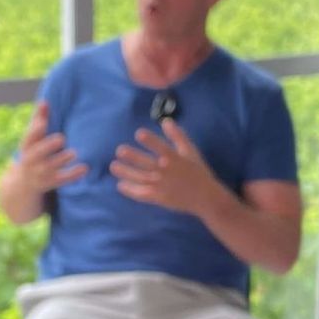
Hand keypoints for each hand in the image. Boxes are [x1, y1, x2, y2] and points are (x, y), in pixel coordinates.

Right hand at [10, 103, 85, 195]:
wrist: (24, 184)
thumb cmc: (32, 153)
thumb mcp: (32, 139)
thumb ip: (39, 120)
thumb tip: (45, 102)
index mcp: (26, 147)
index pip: (29, 138)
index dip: (35, 130)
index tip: (43, 122)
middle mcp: (31, 160)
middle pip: (37, 154)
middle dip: (48, 146)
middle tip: (61, 138)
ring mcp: (40, 173)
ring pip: (50, 167)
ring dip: (62, 160)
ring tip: (74, 153)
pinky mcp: (50, 182)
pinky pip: (62, 180)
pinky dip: (73, 175)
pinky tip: (85, 168)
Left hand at [109, 119, 229, 216]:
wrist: (205, 197)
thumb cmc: (198, 171)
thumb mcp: (190, 151)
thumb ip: (178, 136)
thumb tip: (165, 121)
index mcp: (174, 159)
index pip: (161, 148)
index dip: (150, 141)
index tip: (138, 134)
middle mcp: (166, 172)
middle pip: (146, 163)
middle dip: (132, 157)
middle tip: (119, 151)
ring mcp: (161, 186)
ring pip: (140, 178)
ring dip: (126, 173)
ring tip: (114, 167)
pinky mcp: (158, 198)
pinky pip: (142, 194)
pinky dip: (131, 190)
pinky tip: (120, 185)